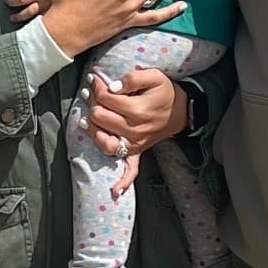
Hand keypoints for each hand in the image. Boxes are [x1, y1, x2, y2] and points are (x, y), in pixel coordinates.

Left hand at [86, 67, 190, 196]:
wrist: (181, 111)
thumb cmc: (165, 92)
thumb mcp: (155, 76)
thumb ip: (133, 78)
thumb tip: (112, 87)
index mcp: (139, 110)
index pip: (106, 98)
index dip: (97, 86)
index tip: (93, 79)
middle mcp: (135, 130)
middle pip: (101, 117)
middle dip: (92, 103)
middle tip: (90, 93)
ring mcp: (135, 143)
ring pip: (105, 142)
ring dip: (93, 130)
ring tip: (87, 119)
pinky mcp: (137, 151)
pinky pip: (131, 170)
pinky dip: (123, 182)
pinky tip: (115, 191)